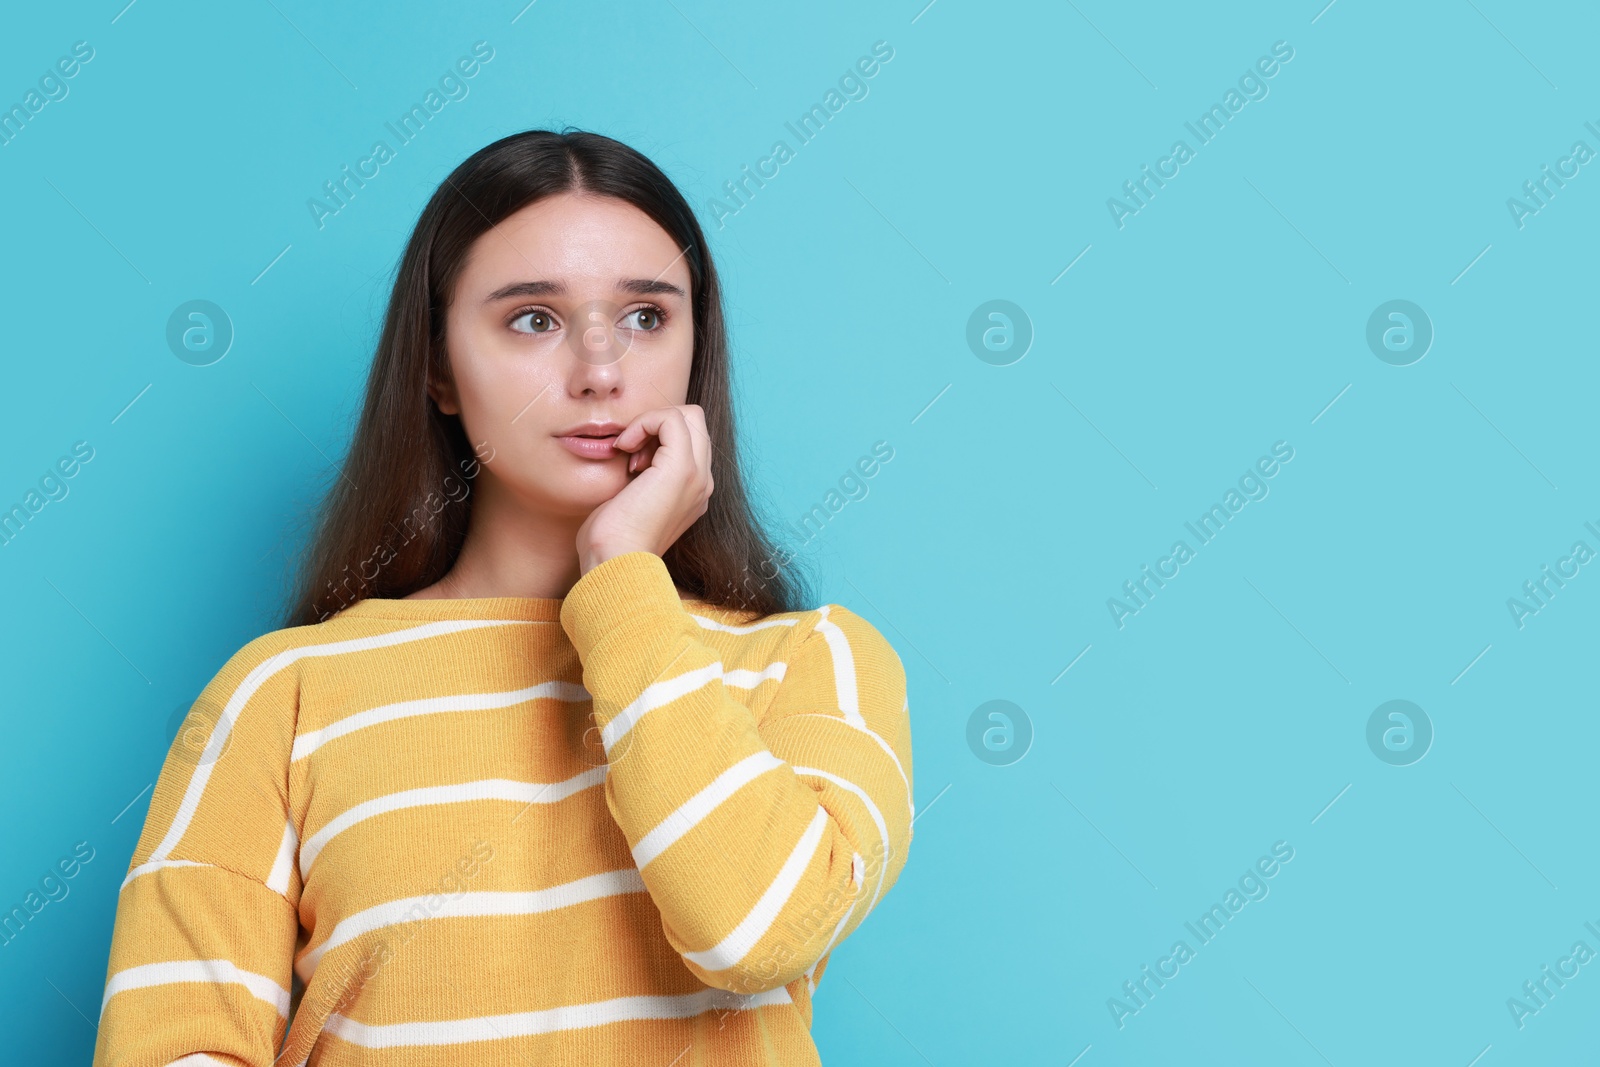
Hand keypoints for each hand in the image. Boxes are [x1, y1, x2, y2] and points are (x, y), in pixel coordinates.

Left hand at [575, 404, 713, 574]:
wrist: (615, 563)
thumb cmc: (611, 541)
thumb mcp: (630, 501)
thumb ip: (640, 476)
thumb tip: (629, 452)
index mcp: (693, 491)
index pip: (689, 440)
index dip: (658, 437)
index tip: (631, 462)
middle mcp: (702, 483)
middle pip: (695, 422)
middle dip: (659, 425)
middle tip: (632, 453)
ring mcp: (697, 476)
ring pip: (689, 415)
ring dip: (651, 424)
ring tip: (629, 454)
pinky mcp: (681, 469)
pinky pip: (671, 418)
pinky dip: (644, 423)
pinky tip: (625, 448)